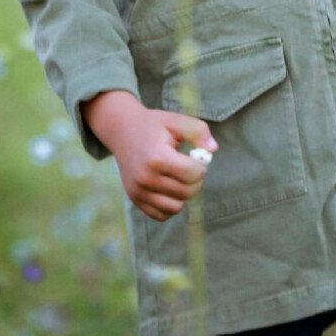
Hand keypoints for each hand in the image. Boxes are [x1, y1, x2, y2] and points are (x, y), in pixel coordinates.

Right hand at [81, 90, 217, 220]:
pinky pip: (161, 214)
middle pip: (187, 192)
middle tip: (191, 168)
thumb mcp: (176, 120)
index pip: (193, 174)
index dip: (202, 166)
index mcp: (157, 158)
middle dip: (196, 181)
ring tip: (180, 178)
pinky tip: (170, 188)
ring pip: (176, 207)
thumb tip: (213, 149)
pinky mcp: (135, 200)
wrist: (122, 131)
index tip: (197, 157)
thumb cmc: (153, 125)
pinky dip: (171, 205)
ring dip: (184, 194)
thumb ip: (198, 131)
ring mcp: (139, 192)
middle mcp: (146, 178)